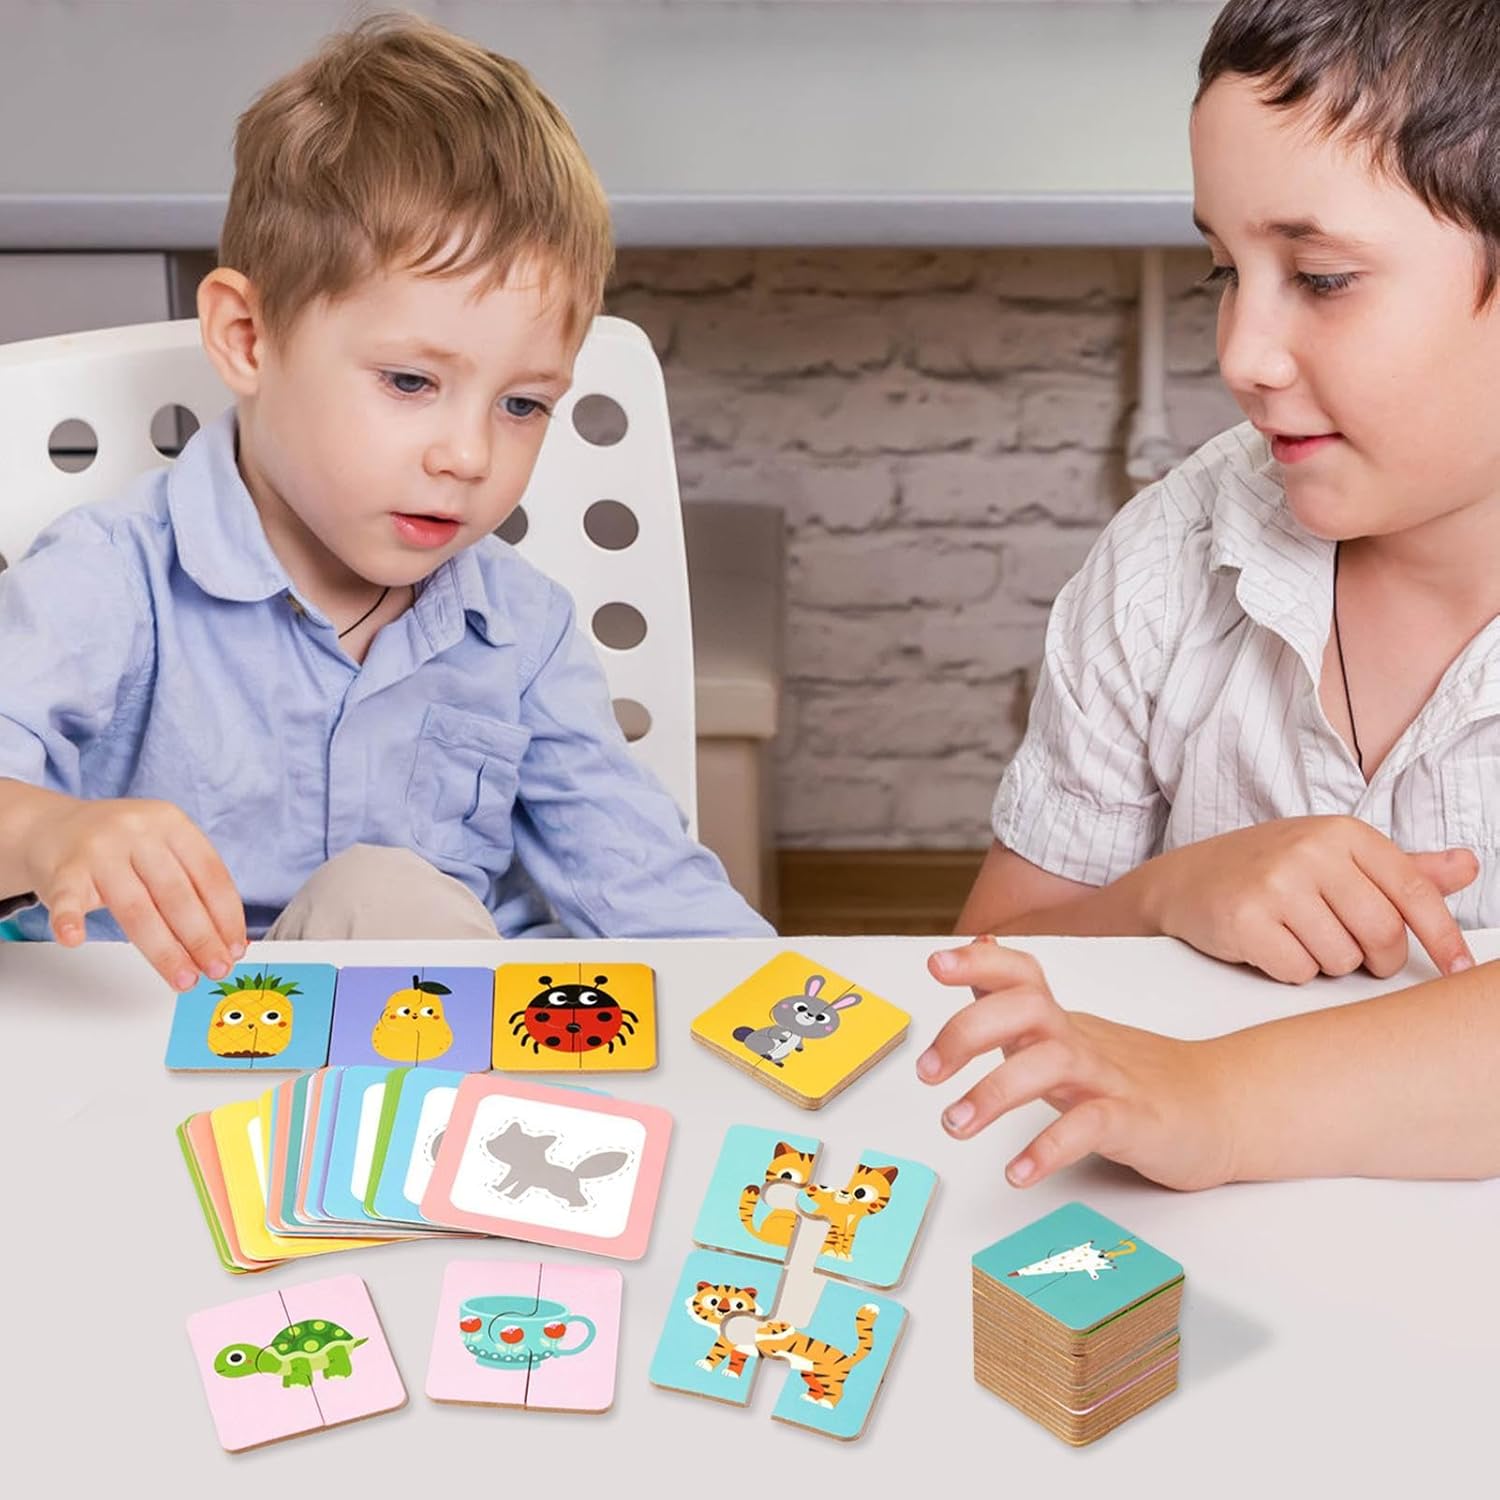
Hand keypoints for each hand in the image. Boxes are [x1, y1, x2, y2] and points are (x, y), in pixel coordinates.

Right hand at [20, 795, 246, 989]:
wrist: (50, 827)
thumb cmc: (117, 846)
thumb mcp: (161, 846)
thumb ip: (191, 884)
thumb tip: (225, 940)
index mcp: (171, 824)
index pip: (210, 875)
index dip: (227, 916)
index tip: (236, 948)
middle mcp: (137, 833)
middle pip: (177, 895)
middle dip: (202, 939)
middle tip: (216, 970)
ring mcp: (98, 851)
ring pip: (137, 909)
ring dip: (164, 951)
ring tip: (182, 978)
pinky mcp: (63, 871)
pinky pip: (68, 900)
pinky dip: (70, 920)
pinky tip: (76, 939)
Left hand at [918, 938, 1236, 1190]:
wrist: (1222, 1109)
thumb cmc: (1135, 1077)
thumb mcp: (1066, 1036)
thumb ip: (1017, 1006)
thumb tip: (975, 955)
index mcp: (1060, 1022)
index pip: (1021, 974)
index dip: (980, 963)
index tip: (936, 964)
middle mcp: (1080, 1041)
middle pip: (1024, 1009)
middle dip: (967, 1032)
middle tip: (927, 1072)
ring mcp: (1109, 1079)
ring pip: (1049, 1065)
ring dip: (994, 1092)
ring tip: (955, 1124)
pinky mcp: (1134, 1122)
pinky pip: (1089, 1128)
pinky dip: (1048, 1148)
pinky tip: (1018, 1171)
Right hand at [1126, 816, 1476, 982]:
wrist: (1184, 881)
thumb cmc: (1267, 871)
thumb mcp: (1335, 858)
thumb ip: (1401, 868)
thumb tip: (1468, 866)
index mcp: (1343, 833)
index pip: (1414, 892)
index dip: (1443, 938)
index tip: (1459, 969)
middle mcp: (1311, 852)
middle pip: (1383, 934)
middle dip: (1373, 958)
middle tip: (1349, 950)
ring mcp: (1276, 884)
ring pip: (1341, 959)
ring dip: (1325, 963)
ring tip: (1296, 937)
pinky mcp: (1246, 919)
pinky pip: (1298, 971)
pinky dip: (1289, 970)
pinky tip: (1270, 946)